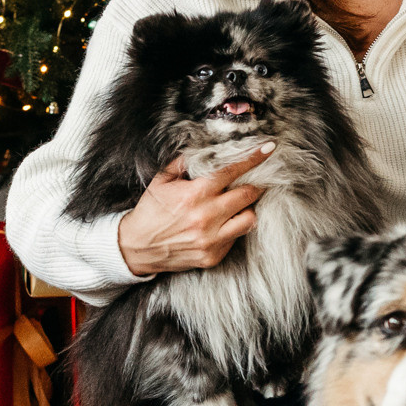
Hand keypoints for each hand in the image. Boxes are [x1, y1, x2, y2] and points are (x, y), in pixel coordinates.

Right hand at [116, 144, 273, 275]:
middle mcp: (206, 217)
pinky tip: (223, 223)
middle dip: (258, 183)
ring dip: (248, 208)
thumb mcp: (162, 181)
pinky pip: (236, 238)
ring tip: (239, 204)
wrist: (137, 247)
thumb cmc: (150, 211)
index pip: (232, 171)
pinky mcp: (213, 256)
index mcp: (195, 194)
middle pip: (248, 194)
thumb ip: (183, 163)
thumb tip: (203, 149)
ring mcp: (211, 239)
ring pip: (250, 219)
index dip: (253, 158)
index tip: (269, 148)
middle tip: (260, 179)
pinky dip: (234, 228)